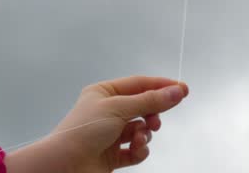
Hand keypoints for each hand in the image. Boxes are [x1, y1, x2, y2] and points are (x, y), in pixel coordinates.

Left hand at [5, 76, 188, 172]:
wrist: (65, 164)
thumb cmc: (85, 130)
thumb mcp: (119, 109)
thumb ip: (150, 101)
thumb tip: (177, 91)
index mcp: (104, 93)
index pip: (139, 84)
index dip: (161, 86)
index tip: (183, 90)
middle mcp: (107, 111)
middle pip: (142, 108)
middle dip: (152, 114)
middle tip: (156, 122)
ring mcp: (111, 134)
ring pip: (141, 130)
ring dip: (145, 134)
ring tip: (140, 138)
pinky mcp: (113, 155)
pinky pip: (136, 150)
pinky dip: (140, 150)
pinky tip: (136, 150)